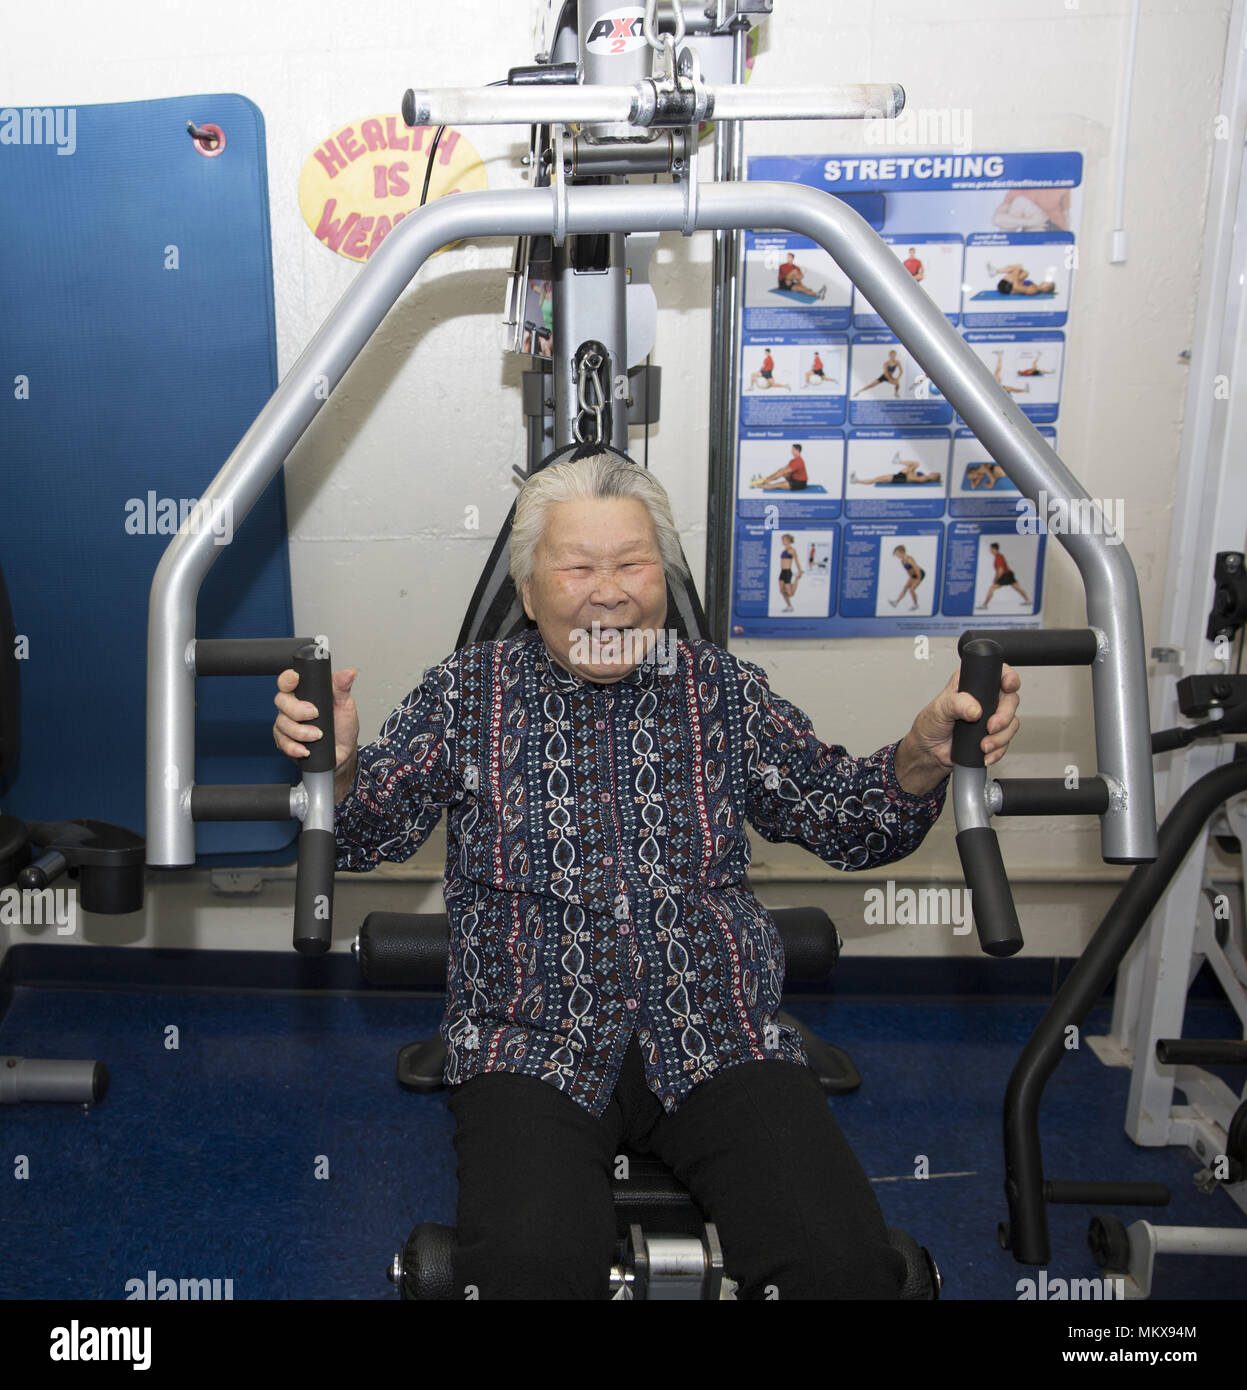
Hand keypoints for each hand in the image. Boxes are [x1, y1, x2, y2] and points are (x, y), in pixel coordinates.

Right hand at [273, 667, 359, 771]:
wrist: (343, 751)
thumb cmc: (342, 726)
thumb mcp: (345, 704)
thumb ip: (342, 688)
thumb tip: (349, 673)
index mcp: (304, 693)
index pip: (288, 681)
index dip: (287, 679)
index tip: (295, 679)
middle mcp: (292, 707)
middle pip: (281, 701)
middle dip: (297, 709)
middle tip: (315, 714)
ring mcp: (287, 724)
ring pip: (282, 723)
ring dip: (300, 731)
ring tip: (318, 735)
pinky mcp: (286, 741)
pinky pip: (282, 743)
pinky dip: (294, 747)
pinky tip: (305, 749)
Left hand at [896, 664, 1021, 794]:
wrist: (930, 752)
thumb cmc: (930, 725)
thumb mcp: (939, 709)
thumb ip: (956, 704)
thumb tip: (975, 709)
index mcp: (972, 684)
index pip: (998, 673)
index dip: (1009, 678)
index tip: (1008, 687)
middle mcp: (984, 698)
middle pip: (1011, 700)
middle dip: (1004, 716)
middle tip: (991, 727)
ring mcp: (990, 717)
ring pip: (1011, 723)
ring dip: (1001, 737)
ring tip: (983, 745)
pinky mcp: (993, 735)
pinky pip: (1006, 741)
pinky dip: (998, 749)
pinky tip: (986, 753)